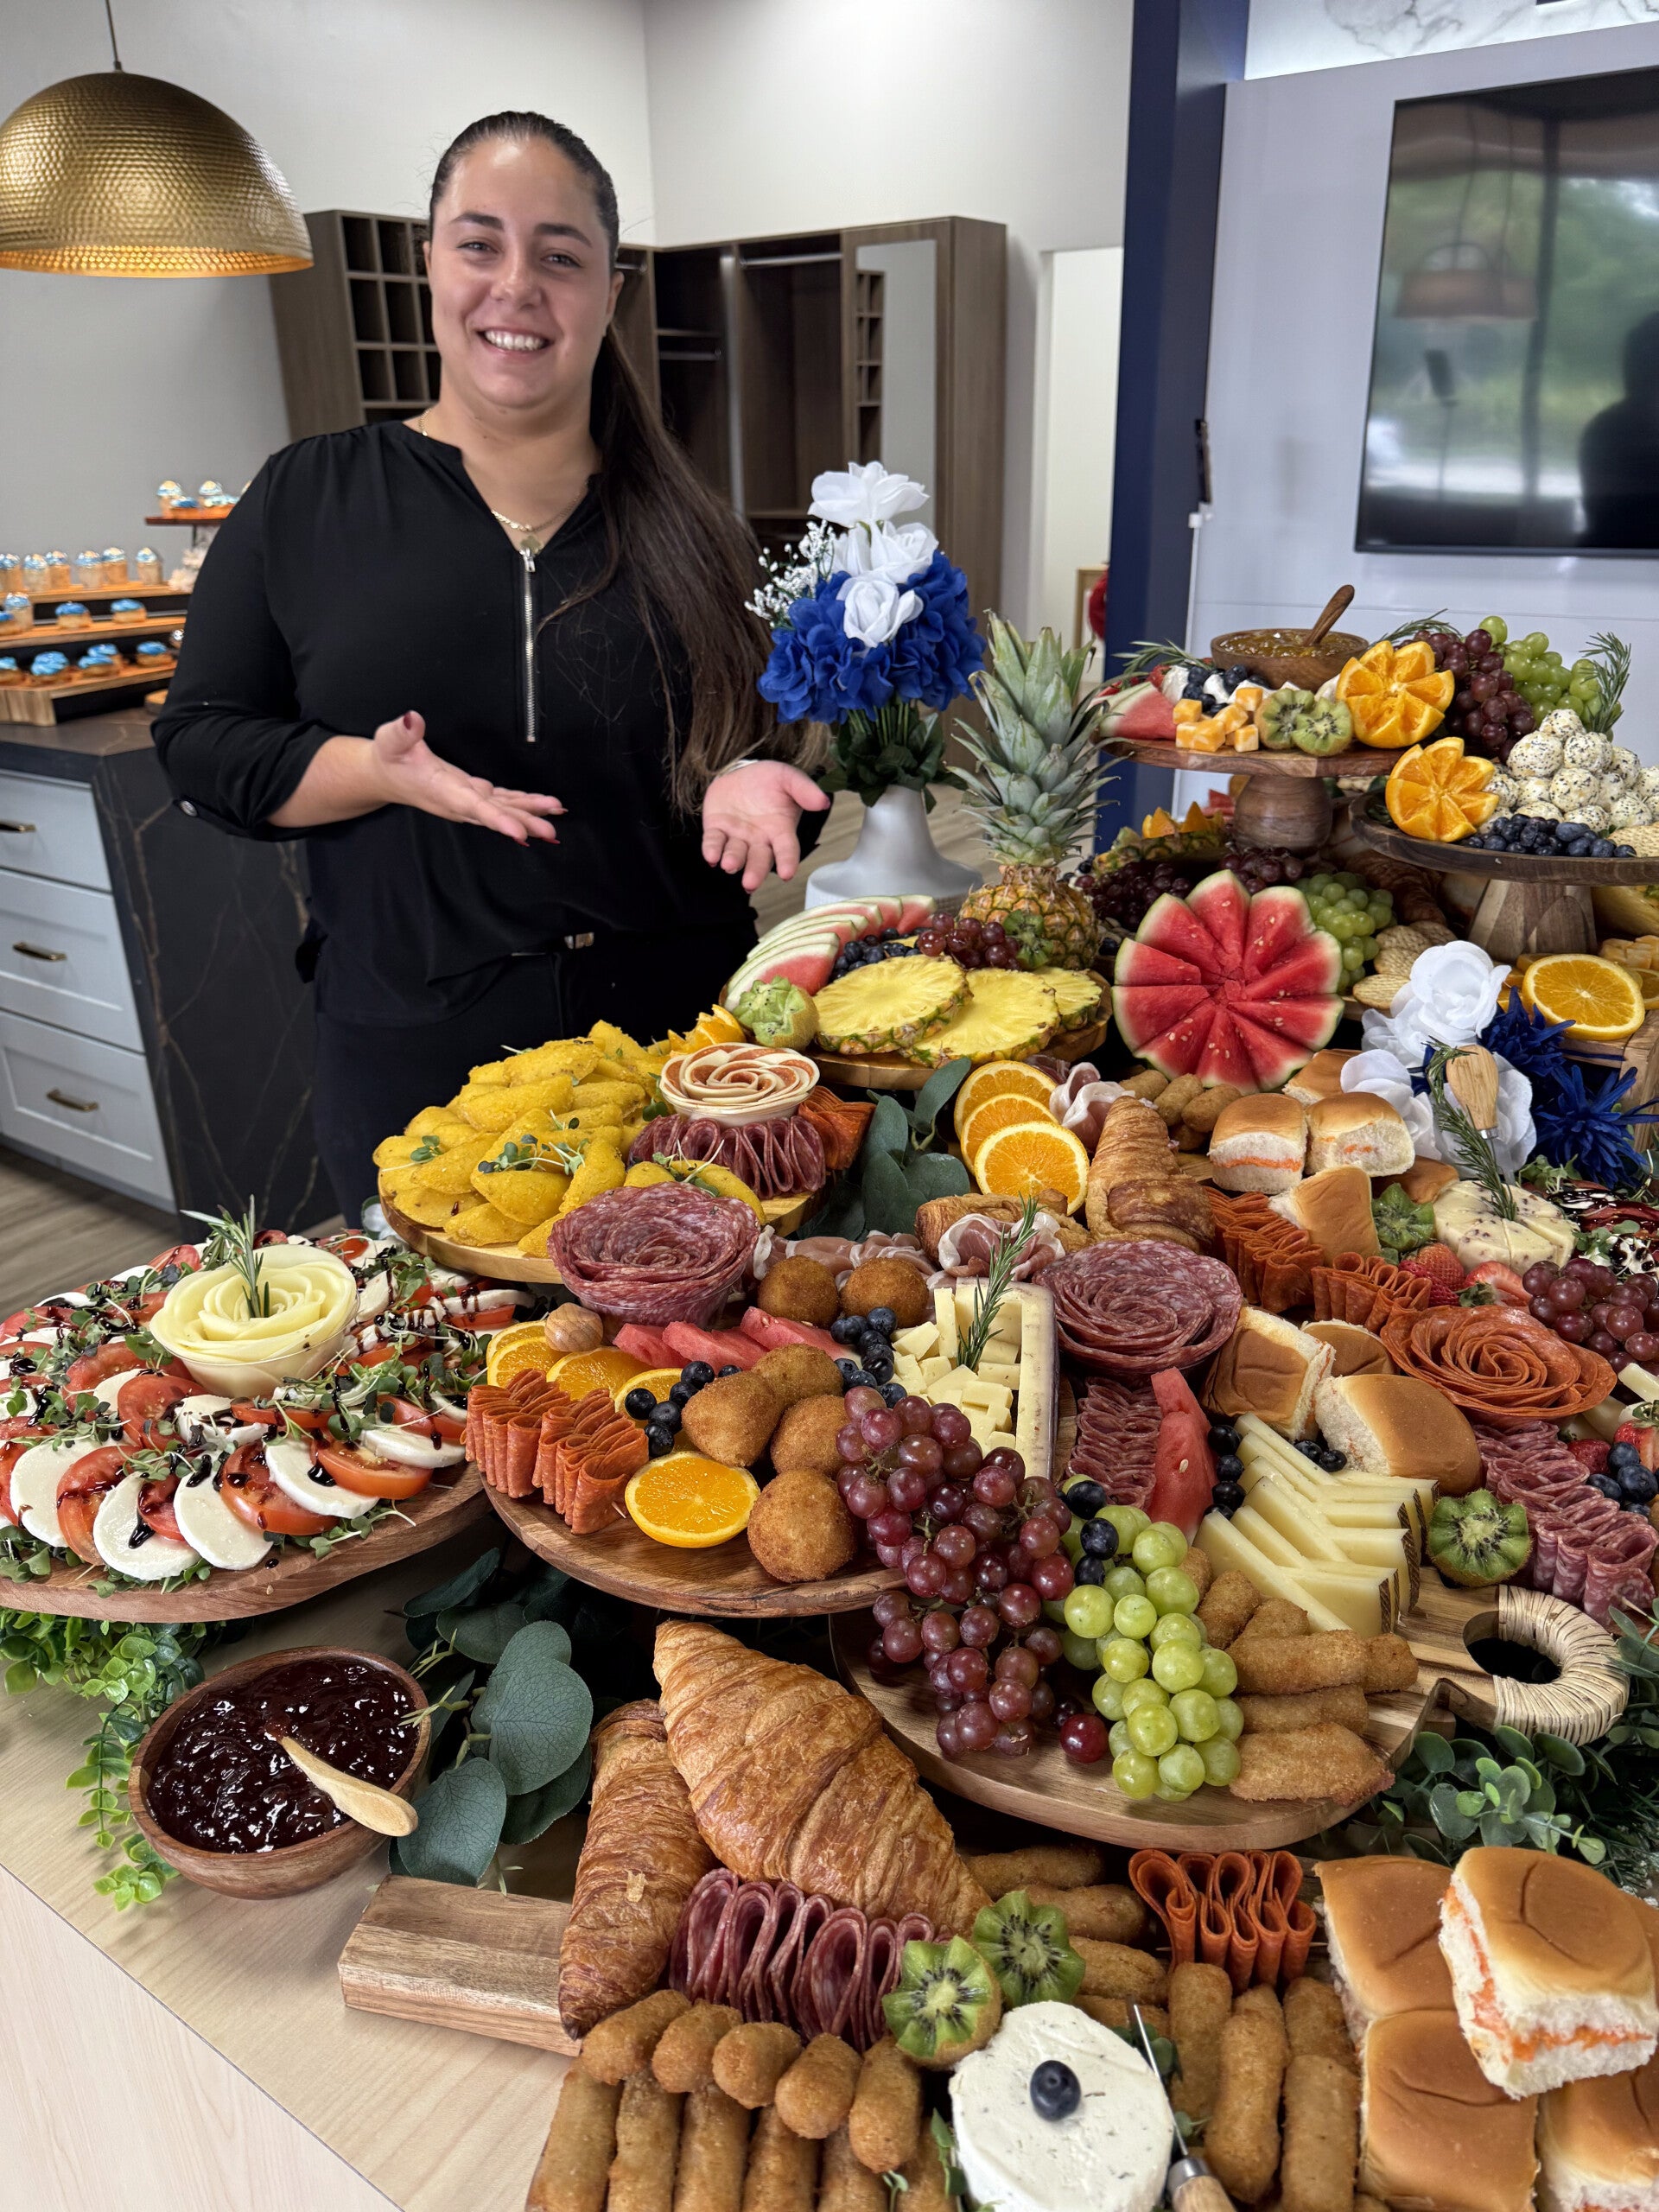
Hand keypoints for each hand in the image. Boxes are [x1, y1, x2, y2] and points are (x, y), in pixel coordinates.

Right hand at [371, 712, 562, 843]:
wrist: (384, 776)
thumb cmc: (388, 759)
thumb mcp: (389, 741)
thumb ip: (401, 732)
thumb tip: (412, 719)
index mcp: (442, 790)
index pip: (473, 806)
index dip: (497, 819)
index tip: (519, 832)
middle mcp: (458, 801)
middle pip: (496, 814)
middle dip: (524, 822)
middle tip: (550, 831)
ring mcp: (467, 800)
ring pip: (503, 809)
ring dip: (530, 813)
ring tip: (555, 815)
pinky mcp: (473, 794)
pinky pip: (502, 802)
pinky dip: (524, 804)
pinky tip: (543, 807)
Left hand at [701, 761, 829, 892]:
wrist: (741, 773)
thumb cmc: (769, 780)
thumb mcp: (788, 778)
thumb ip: (804, 789)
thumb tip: (822, 801)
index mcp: (780, 830)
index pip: (787, 849)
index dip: (787, 861)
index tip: (787, 874)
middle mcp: (759, 839)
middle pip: (759, 860)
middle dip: (755, 871)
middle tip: (750, 883)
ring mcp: (737, 837)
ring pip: (736, 854)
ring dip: (733, 861)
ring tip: (729, 865)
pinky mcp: (716, 830)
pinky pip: (713, 842)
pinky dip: (712, 850)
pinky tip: (711, 857)